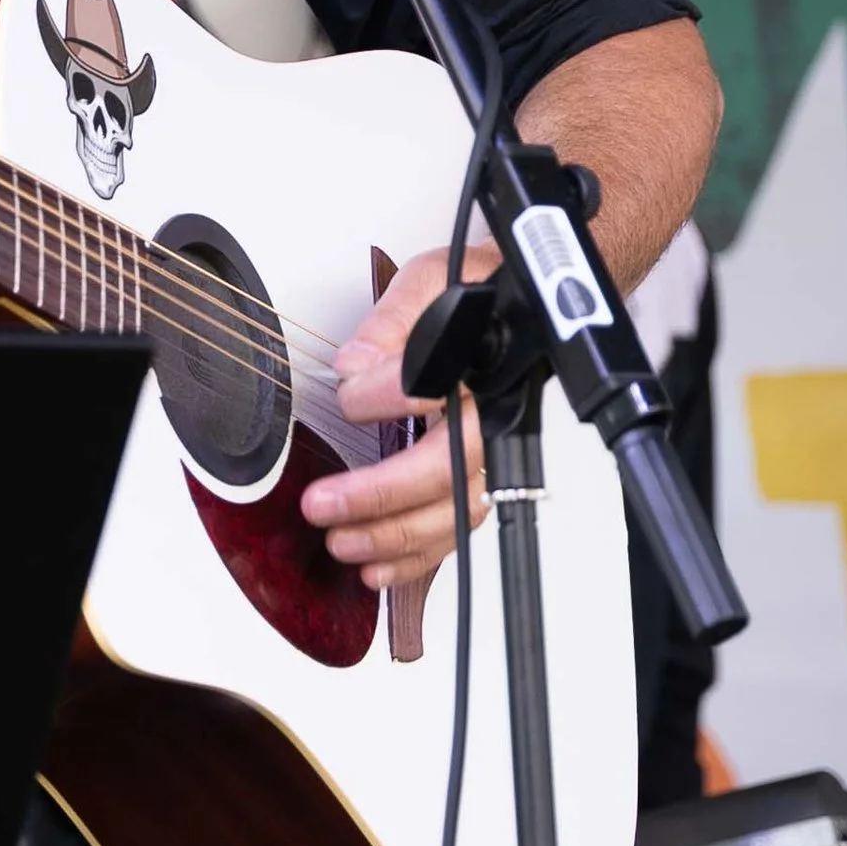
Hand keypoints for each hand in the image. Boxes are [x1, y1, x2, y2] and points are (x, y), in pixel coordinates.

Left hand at [299, 240, 494, 591]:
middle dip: (381, 495)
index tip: (347, 394)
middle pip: (447, 471)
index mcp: (482, 362)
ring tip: (340, 541)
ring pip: (455, 513)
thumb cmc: (480, 294)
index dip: (385, 395)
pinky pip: (456, 530)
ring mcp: (489, 454)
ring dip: (395, 536)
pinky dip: (415, 557)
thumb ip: (395, 319)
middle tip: (322, 504)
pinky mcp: (478, 479)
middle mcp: (493, 416)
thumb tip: (355, 365)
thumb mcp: (434, 279)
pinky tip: (375, 566)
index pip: (432, 387)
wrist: (523, 309)